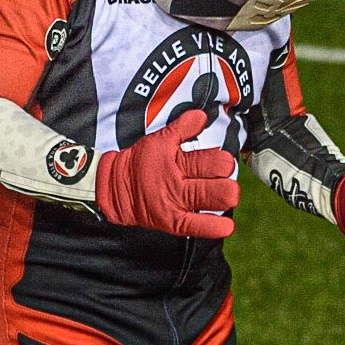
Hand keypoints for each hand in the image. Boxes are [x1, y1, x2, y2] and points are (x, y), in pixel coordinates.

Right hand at [96, 109, 239, 237]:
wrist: (116, 189)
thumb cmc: (140, 163)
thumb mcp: (159, 140)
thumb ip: (183, 127)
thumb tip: (202, 116)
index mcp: (178, 163)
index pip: (214, 161)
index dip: (224, 161)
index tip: (221, 162)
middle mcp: (180, 186)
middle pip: (221, 185)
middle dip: (228, 180)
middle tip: (223, 179)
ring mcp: (178, 206)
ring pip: (215, 202)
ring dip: (227, 197)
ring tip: (225, 194)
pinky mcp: (174, 224)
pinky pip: (200, 228)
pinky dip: (217, 227)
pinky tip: (227, 225)